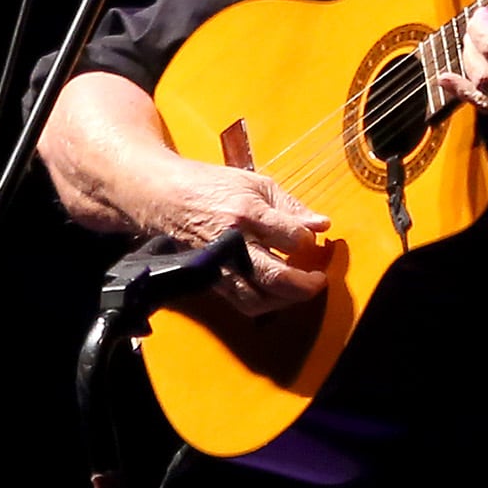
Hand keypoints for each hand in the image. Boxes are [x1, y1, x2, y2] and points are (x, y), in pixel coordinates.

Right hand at [151, 161, 330, 314]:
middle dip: (306, 284)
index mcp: (247, 213)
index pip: (292, 238)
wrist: (166, 197)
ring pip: (259, 299)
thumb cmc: (211, 186)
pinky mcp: (211, 280)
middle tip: (318, 279)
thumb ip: (291, 207)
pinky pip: (242, 302)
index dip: (308, 241)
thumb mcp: (256, 184)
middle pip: (277, 277)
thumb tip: (321, 225)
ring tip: (299, 288)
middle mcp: (233, 244)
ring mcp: (220, 266)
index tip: (310, 238)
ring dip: (286, 300)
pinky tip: (275, 292)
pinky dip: (264, 303)